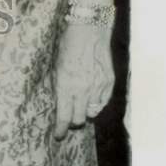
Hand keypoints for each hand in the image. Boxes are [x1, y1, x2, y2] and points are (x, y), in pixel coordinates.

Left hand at [53, 23, 114, 138]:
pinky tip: (91, 95)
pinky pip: (102, 102)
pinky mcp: (109, 84)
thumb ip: (59, 86)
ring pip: (91, 112)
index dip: (60, 129)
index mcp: (65, 84)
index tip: (58, 135)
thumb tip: (60, 102)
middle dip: (72, 120)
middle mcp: (82, 89)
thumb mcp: (56, 65)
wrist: (89, 30)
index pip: (63, 116)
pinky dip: (96, 102)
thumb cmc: (68, 45)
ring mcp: (97, 88)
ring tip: (80, 102)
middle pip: (78, 119)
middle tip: (69, 116)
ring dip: (85, 111)